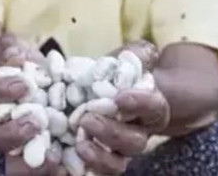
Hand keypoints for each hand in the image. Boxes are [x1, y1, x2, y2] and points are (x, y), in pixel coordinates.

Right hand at [0, 34, 64, 174]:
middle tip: (36, 122)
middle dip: (13, 133)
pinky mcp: (30, 162)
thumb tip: (15, 53)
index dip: (2, 90)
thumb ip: (8, 48)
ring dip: (29, 163)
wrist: (14, 96)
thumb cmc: (15, 71)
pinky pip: (32, 174)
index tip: (24, 85)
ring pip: (11, 164)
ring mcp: (11, 149)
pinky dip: (48, 173)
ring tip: (51, 156)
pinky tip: (64, 170)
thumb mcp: (11, 53)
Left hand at [76, 41, 170, 174]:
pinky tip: (64, 157)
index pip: (153, 108)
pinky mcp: (96, 159)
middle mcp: (138, 134)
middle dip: (112, 132)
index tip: (120, 97)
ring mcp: (118, 150)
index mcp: (150, 109)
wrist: (102, 90)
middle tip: (88, 118)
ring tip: (79, 142)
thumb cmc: (119, 72)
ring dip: (99, 155)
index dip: (140, 104)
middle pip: (134, 142)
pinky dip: (81, 166)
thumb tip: (135, 55)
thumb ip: (137, 55)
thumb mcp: (130, 58)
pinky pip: (93, 171)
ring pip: (116, 163)